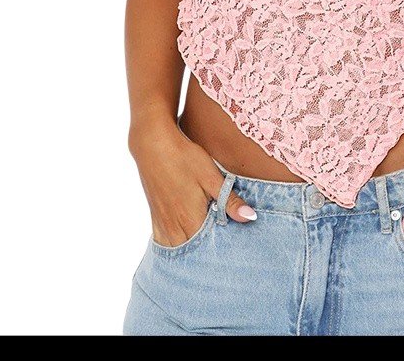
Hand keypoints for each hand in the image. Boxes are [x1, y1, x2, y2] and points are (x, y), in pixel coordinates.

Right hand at [129, 119, 255, 247]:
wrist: (153, 144)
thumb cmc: (185, 158)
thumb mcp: (211, 176)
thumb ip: (229, 200)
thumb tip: (250, 218)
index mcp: (190, 218)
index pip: (208, 248)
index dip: (220, 253)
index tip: (232, 255)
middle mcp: (174, 225)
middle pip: (191, 252)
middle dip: (205, 257)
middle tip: (222, 258)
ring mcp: (162, 220)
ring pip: (176, 249)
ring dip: (189, 253)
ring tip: (203, 255)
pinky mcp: (155, 213)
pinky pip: (162, 240)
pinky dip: (172, 246)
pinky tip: (181, 244)